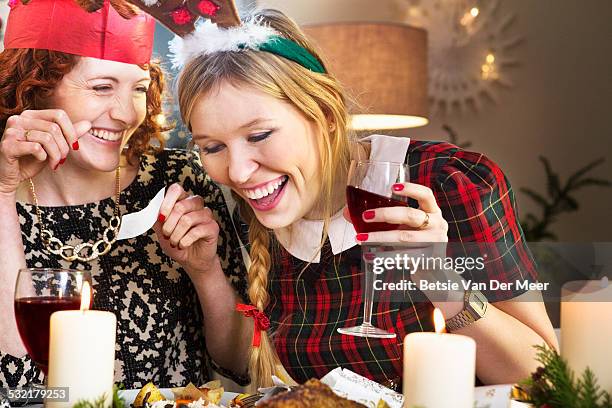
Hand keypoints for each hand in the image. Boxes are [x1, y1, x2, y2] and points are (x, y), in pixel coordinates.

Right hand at [0, 109, 90, 194]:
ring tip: (55, 163)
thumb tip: (88, 123)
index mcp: (30, 115)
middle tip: (63, 159)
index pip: (59, 114)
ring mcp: (11, 131)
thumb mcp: (54, 146)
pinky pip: (36, 147)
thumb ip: (68, 134)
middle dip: (64, 147)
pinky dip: (44, 157)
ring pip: (47, 138)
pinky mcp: (7, 145)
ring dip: (56, 154)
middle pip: (55, 128)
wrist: (10, 177)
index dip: (71, 131)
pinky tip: (42, 161)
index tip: (73, 146)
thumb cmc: (31, 160)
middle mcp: (19, 119)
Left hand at [153, 183, 219, 274]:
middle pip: (181, 206)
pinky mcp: (213, 227)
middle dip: (169, 224)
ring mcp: (206, 215)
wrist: (191, 259)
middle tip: (166, 235)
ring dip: (176, 235)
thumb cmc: (177, 242)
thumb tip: (153, 210)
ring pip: (187, 219)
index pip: (176, 189)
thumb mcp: (161, 230)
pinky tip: (183, 245)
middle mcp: (196, 204)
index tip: (161, 217)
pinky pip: (196, 231)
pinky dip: (185, 241)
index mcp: (183, 200)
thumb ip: (157, 218)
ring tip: (174, 242)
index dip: (166, 202)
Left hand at [352, 183, 461, 306]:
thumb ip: (384, 219)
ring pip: (404, 237)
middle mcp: (437, 224)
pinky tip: (370, 255)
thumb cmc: (414, 243)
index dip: (411, 189)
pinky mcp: (428, 259)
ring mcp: (435, 242)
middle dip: (386, 214)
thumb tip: (348, 213)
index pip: (426, 195)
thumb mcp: (405, 227)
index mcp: (433, 212)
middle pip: (411, 215)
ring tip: (361, 238)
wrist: (432, 271)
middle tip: (365, 216)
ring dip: (380, 237)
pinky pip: (403, 256)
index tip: (393, 187)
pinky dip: (384, 255)